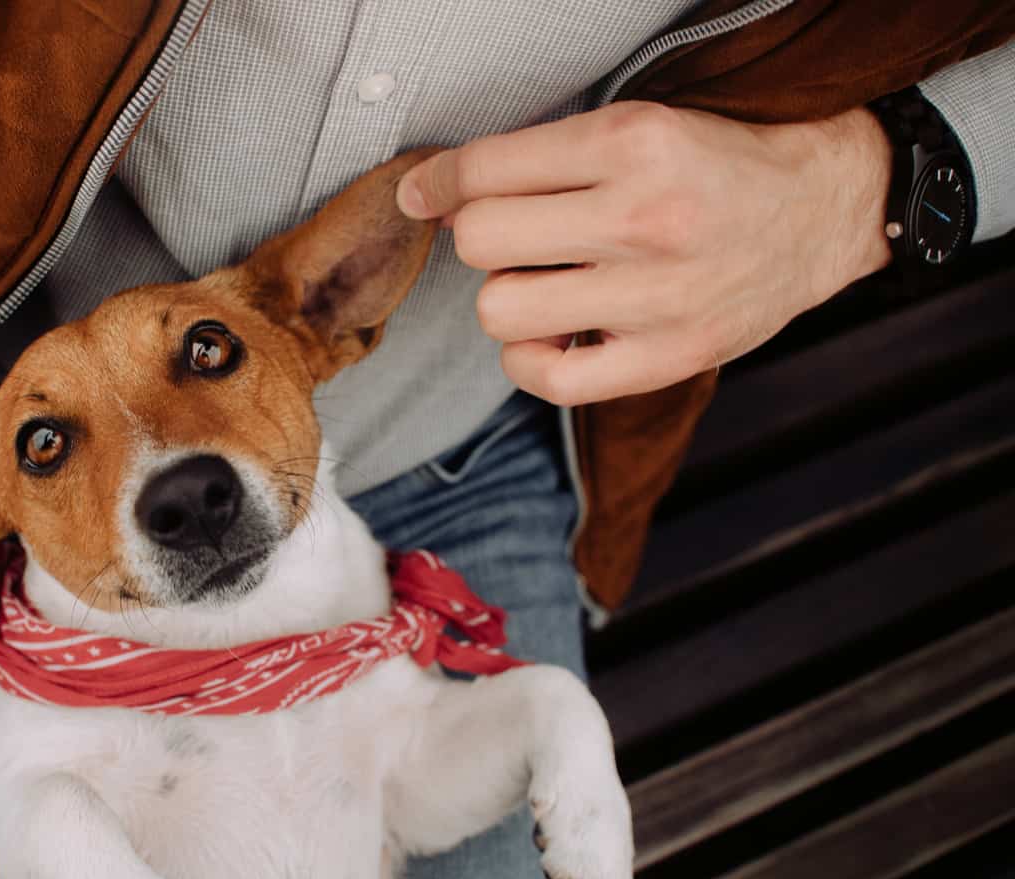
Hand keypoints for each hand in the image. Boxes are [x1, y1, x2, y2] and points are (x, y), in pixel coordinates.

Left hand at [398, 102, 893, 404]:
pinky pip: (547, 380)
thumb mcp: (637, 128)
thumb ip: (540, 158)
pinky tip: (551, 336)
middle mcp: (644, 217)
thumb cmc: (714, 167)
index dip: (438, 183)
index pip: (485, 171)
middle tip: (516, 236)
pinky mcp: (669, 356)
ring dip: (506, 297)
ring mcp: (658, 295)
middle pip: (480, 241)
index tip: (425, 194)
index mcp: (633, 143)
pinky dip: (529, 360)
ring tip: (544, 282)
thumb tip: (434, 196)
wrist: (823, 210)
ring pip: (501, 310)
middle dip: (480, 236)